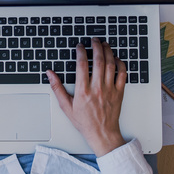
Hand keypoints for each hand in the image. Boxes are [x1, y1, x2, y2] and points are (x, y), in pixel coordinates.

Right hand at [48, 38, 126, 155]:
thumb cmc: (85, 122)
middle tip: (93, 40)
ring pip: (111, 65)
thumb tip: (50, 74)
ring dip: (108, 52)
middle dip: (96, 46)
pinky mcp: (119, 92)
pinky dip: (120, 64)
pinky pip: (122, 74)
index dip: (81, 52)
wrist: (102, 133)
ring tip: (104, 44)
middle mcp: (97, 88)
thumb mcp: (66, 106)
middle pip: (98, 61)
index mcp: (83, 91)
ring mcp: (110, 90)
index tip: (80, 46)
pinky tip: (116, 58)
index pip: (82, 65)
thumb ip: (57, 88)